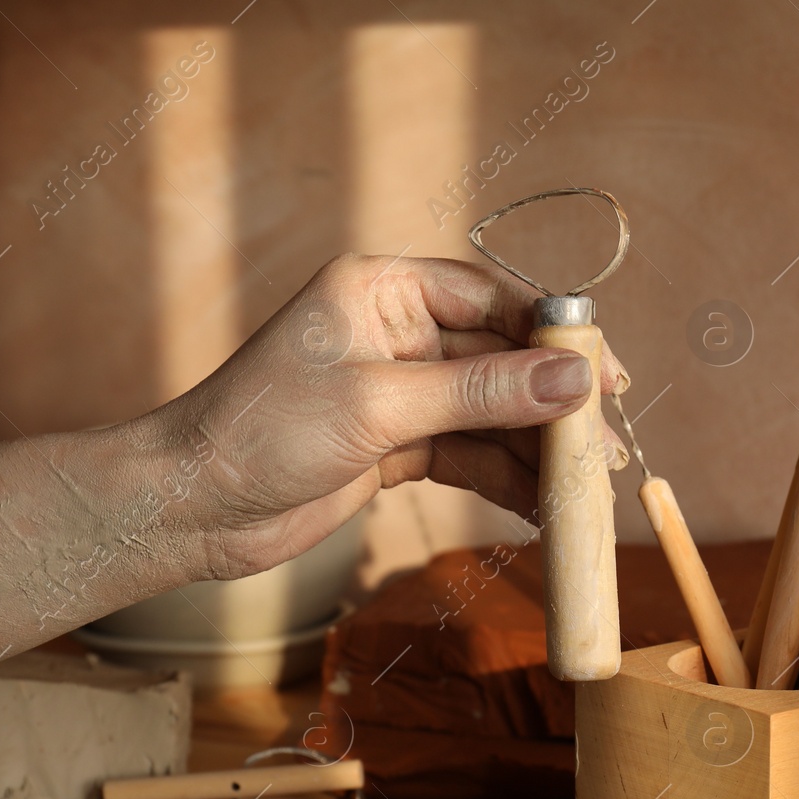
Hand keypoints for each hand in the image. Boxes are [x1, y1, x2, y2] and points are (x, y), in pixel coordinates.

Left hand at [159, 254, 629, 578]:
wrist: (192, 508)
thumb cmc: (262, 432)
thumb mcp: (378, 406)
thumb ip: (479, 392)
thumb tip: (573, 378)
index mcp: (382, 290)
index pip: (491, 297)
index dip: (554, 334)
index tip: (606, 373)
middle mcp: (395, 332)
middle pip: (500, 358)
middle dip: (553, 403)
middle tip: (605, 445)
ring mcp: (397, 392)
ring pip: (489, 413)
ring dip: (534, 450)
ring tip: (583, 488)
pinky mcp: (394, 445)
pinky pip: (467, 454)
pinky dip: (503, 479)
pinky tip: (540, 505)